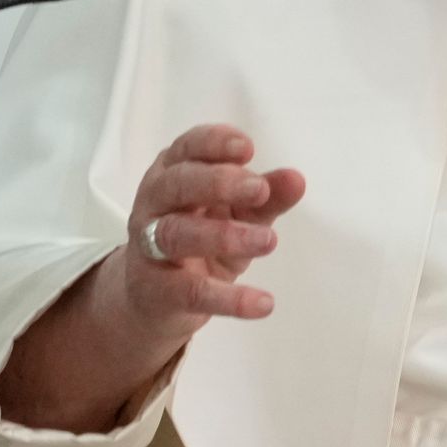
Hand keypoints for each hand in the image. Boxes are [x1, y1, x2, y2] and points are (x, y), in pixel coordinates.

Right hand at [0, 125, 308, 433]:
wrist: (154, 298)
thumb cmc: (198, 240)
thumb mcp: (237, 215)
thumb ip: (266, 197)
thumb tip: (296, 179)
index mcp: (173, 173)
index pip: (187, 147)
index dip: (214, 143)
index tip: (248, 148)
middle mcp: (155, 204)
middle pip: (177, 184)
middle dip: (218, 183)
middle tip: (259, 190)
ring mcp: (150, 247)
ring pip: (177, 234)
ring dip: (224, 235)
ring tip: (268, 240)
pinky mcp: (158, 290)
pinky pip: (192, 291)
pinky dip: (229, 299)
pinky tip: (263, 302)